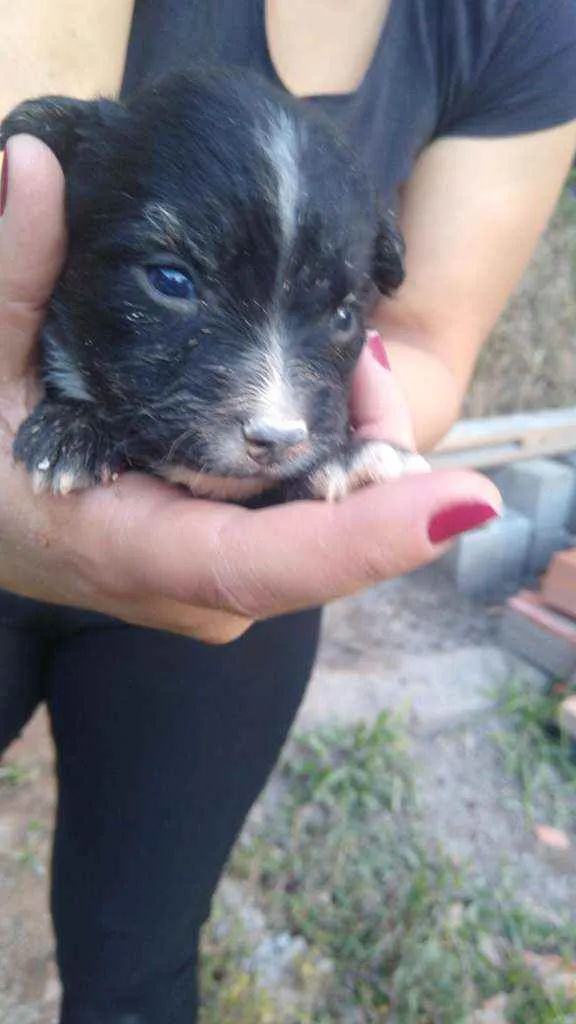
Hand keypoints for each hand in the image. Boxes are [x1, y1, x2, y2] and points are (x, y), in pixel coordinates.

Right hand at [0, 136, 501, 642]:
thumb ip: (12, 277)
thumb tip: (28, 169)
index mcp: (130, 550)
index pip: (265, 564)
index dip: (364, 539)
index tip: (461, 504)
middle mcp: (193, 591)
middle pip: (322, 545)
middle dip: (378, 462)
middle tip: (378, 357)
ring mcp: (220, 589)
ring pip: (322, 534)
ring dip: (359, 454)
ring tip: (363, 367)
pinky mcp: (233, 569)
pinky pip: (304, 524)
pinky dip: (331, 463)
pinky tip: (344, 398)